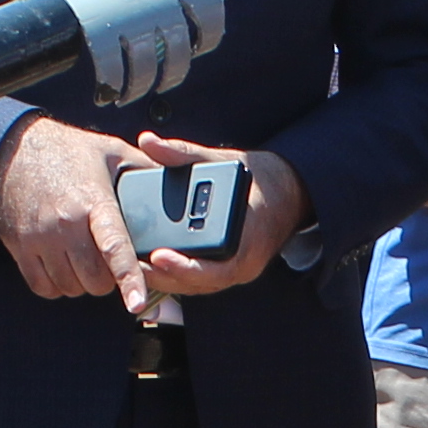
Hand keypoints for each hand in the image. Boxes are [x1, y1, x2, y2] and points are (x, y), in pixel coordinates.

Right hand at [0, 115, 147, 312]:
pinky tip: (64, 265)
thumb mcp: (111, 151)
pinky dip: (57, 285)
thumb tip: (180, 179)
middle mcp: (64, 223)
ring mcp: (39, 238)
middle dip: (108, 279)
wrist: (12, 150)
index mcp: (93, 201)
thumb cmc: (67, 152)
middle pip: (96, 280)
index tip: (138, 304)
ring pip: (71, 287)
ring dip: (83, 282)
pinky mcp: (20, 248)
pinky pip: (44, 287)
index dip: (129, 279)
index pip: (115, 248)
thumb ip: (144, 169)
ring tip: (85, 258)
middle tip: (109, 261)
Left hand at [140, 138, 306, 299]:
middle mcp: (246, 261)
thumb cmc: (261, 178)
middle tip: (136, 265)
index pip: (219, 265)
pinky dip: (176, 277)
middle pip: (201, 281)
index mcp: (251, 236)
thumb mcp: (224, 160)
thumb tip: (148, 142)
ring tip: (136, 268)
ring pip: (198, 286)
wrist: (292, 193)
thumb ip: (184, 153)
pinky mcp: (228, 270)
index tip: (159, 256)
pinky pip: (201, 281)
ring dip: (167, 281)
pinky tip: (151, 268)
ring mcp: (238, 270)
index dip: (187, 266)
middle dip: (167, 277)